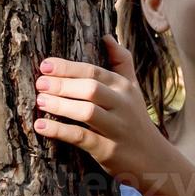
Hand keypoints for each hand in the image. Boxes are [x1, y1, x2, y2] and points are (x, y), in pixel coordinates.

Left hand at [35, 35, 192, 195]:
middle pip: (90, 89)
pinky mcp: (108, 150)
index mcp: (124, 88)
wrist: (154, 159)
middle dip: (62, 85)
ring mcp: (117, 128)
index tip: (45, 65)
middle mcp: (123, 105)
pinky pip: (81, 137)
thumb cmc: (135, 120)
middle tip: (40, 84)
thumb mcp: (133, 90)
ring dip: (60, 106)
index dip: (68, 67)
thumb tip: (106, 36)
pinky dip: (59, 131)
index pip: (94, 72)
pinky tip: (41, 127)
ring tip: (40, 102)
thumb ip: (121, 62)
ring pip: (86, 112)